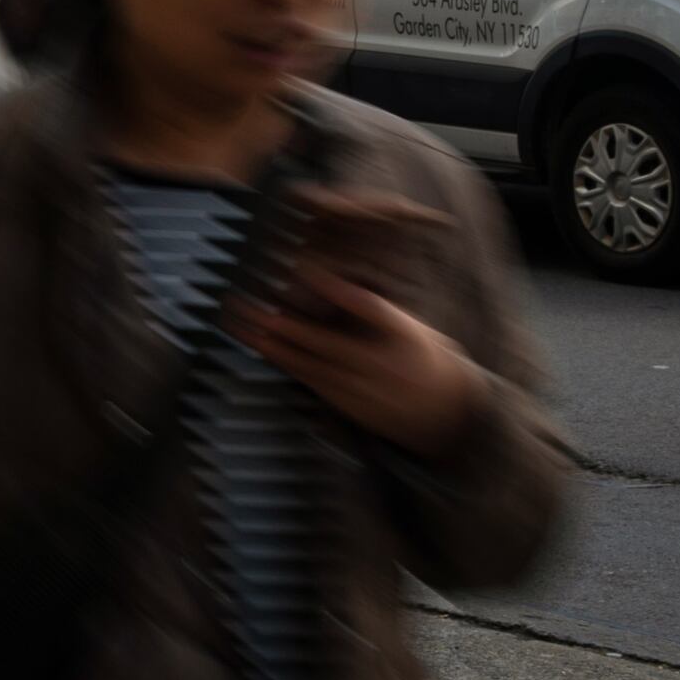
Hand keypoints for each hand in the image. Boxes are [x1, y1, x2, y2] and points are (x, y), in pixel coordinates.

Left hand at [240, 275, 490, 458]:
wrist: (442, 412)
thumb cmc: (418, 357)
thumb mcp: (405, 326)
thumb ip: (369, 308)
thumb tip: (326, 280)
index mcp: (399, 335)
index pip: (368, 306)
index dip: (336, 288)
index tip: (305, 267)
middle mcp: (377, 363)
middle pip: (320, 340)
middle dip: (278, 321)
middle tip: (243, 301)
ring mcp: (358, 387)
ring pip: (305, 362)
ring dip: (268, 342)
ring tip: (237, 321)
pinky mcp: (344, 403)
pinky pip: (306, 379)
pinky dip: (281, 360)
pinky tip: (259, 345)